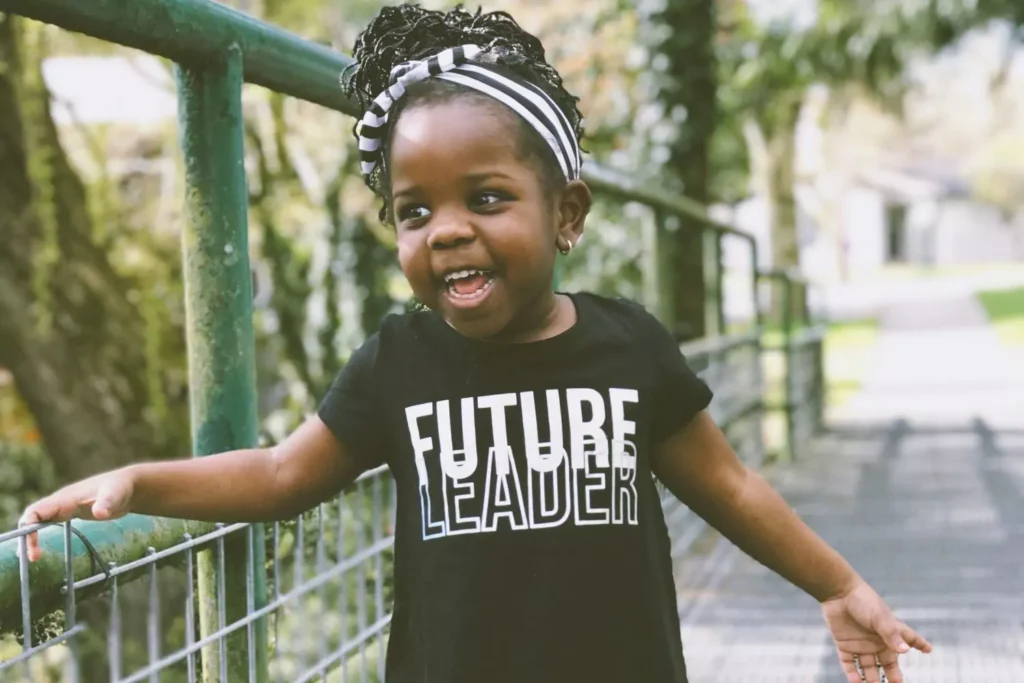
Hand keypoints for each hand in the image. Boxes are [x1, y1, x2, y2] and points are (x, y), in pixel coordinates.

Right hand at [18, 469, 135, 562]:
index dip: (29, 527)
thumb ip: (107, 503)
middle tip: (34, 557)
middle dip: (27, 535)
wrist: (128, 486)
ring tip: (34, 557)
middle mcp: (61, 502)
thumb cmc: (120, 488)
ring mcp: (65, 507)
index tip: (33, 546)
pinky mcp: (71, 513)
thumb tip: (99, 513)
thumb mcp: (115, 495)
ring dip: (32, 536)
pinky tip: (42, 549)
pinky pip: (48, 522)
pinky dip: (41, 534)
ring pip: (38, 520)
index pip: (37, 511)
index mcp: (66, 498)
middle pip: (33, 517)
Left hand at [821, 579, 931, 682]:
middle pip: (888, 663)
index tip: (929, 649)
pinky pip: (849, 663)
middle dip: (893, 676)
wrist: (837, 592)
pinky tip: (856, 682)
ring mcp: (860, 644)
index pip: (909, 639)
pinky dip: (852, 674)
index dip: (919, 643)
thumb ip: (891, 634)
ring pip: (868, 667)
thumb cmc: (862, 601)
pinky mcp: (844, 644)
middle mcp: (877, 640)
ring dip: (872, 679)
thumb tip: (905, 651)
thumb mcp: (879, 617)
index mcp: (890, 631)